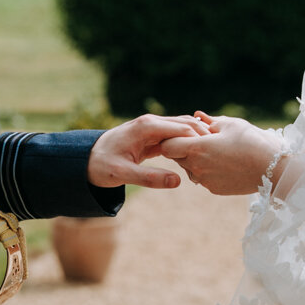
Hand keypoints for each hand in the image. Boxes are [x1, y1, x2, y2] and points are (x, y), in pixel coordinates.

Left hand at [86, 115, 203, 190]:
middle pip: (186, 125)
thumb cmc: (101, 166)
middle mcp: (151, 123)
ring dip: (197, 140)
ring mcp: (152, 128)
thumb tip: (177, 182)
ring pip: (183, 130)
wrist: (85, 160)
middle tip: (219, 154)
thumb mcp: (123, 175)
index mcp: (147, 127)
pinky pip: (175, 137)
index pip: (182, 129)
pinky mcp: (152, 137)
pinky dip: (187, 145)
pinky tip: (198, 157)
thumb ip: (150, 178)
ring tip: (213, 156)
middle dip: (203, 138)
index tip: (213, 155)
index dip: (200, 141)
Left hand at [161, 115, 284, 196]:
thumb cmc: (252, 141)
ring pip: (188, 168)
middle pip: (176, 157)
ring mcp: (204, 180)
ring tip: (214, 151)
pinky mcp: (214, 189)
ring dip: (194, 159)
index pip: (167, 145)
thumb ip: (210, 121)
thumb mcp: (231, 125)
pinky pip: (202, 177)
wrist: (272, 169)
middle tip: (200, 139)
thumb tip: (198, 115)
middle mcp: (197, 167)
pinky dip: (206, 170)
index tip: (183, 133)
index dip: (172, 138)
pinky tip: (223, 162)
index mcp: (198, 148)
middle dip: (183, 148)